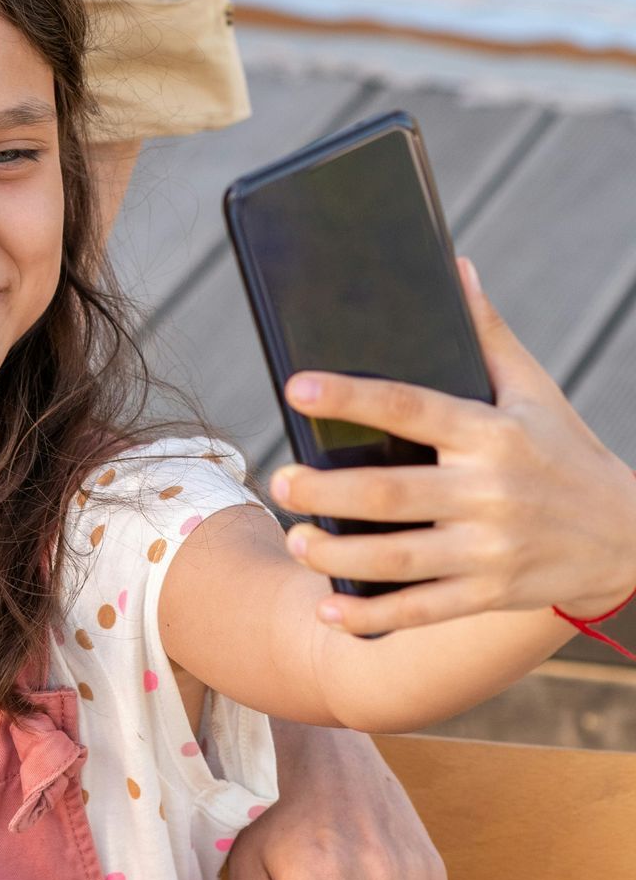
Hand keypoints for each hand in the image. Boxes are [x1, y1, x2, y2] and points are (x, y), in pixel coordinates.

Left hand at [271, 261, 635, 632]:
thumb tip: (454, 265)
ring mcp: (492, 549)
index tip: (297, 387)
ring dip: (340, 553)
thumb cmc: (566, 450)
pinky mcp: (494, 593)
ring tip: (295, 540)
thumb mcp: (535, 389)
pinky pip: (426, 609)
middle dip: (328, 490)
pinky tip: (332, 608)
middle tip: (279, 479)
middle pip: (393, 492)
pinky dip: (376, 613)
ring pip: (401, 556)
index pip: (411, 407)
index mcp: (492, 433)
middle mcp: (490, 492)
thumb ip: (488, 333)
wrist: (630, 536)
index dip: (352, 396)